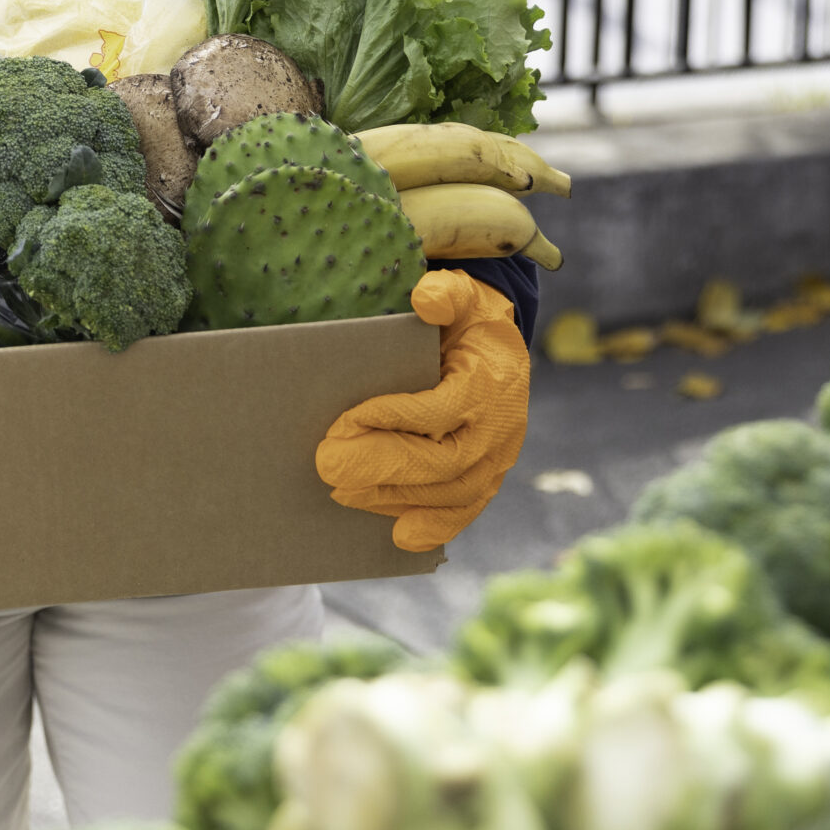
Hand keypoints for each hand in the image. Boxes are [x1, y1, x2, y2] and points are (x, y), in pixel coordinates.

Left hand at [314, 271, 531, 552]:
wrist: (502, 347)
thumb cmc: (468, 320)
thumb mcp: (462, 293)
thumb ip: (445, 293)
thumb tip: (425, 300)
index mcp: (490, 382)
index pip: (441, 410)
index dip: (396, 418)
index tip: (349, 419)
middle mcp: (499, 428)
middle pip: (442, 462)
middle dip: (382, 466)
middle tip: (327, 462)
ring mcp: (497, 460)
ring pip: (449, 494)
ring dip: (393, 496)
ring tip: (341, 488)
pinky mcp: (488, 480)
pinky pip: (464, 512)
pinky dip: (433, 528)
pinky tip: (398, 536)